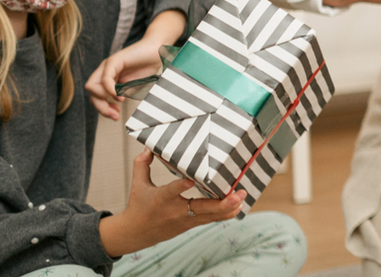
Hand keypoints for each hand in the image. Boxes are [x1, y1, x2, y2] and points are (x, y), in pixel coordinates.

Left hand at [85, 11, 186, 119]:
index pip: (96, 97)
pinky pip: (105, 78)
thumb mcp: (132, 86)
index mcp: (108, 79)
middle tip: (115, 116)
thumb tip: (114, 106)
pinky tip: (120, 95)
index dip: (103, 108)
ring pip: (92, 86)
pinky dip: (110, 89)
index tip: (116, 115)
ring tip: (119, 103)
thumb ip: (122, 93)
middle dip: (101, 108)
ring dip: (102, 100)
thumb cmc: (147, 67)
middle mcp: (104, 72)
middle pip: (91, 93)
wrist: (157, 50)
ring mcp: (107, 66)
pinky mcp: (114, 60)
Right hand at [99, 150, 243, 256]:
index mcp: (161, 199)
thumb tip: (148, 147)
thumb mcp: (137, 184)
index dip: (181, 187)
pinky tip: (239, 206)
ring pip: (211, 216)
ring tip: (243, 197)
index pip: (171, 191)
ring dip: (229, 207)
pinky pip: (212, 219)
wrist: (137, 233)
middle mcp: (176, 210)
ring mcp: (186, 219)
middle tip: (237, 194)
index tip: (190, 181)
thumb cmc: (139, 205)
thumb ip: (142, 164)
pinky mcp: (192, 224)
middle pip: (201, 208)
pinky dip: (226, 214)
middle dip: (222, 203)